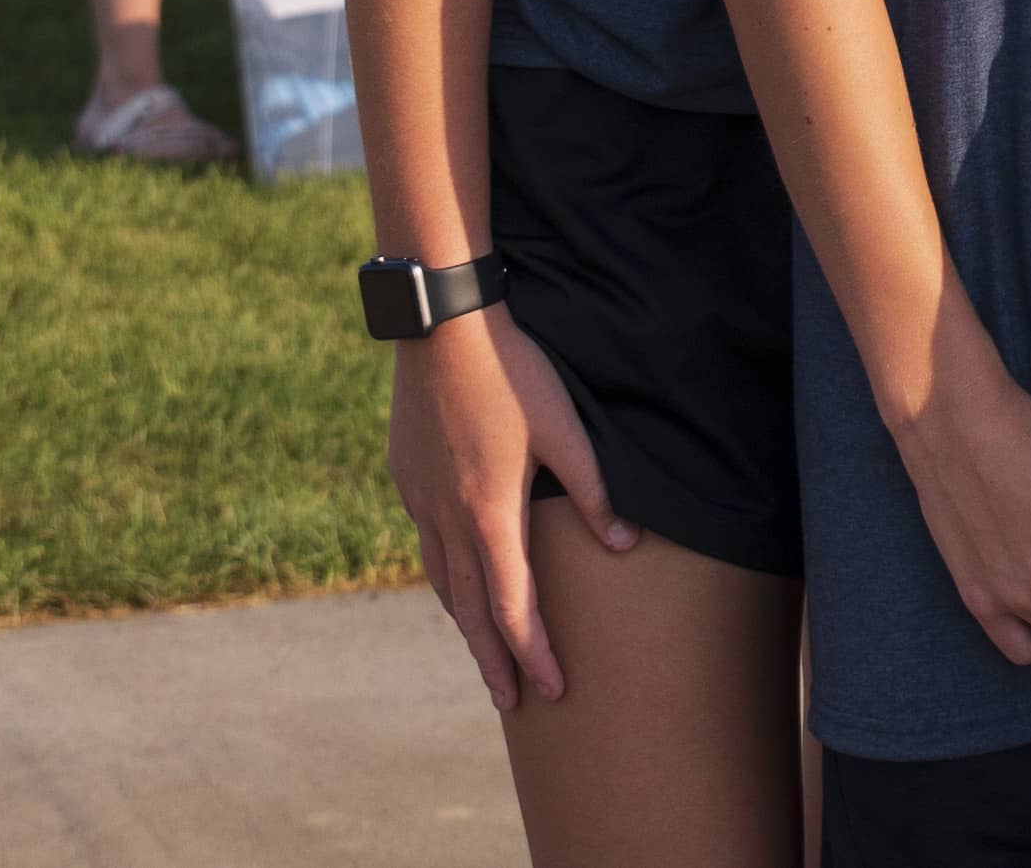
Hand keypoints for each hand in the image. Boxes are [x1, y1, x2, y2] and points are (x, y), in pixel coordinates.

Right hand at [390, 310, 629, 716]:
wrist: (441, 329)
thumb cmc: (513, 373)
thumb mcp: (564, 429)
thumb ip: (593, 490)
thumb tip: (624, 543)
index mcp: (490, 514)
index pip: (513, 607)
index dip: (534, 652)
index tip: (552, 688)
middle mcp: (448, 519)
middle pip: (471, 610)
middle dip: (494, 660)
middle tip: (510, 702)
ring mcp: (420, 500)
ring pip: (443, 581)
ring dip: (466, 623)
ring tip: (483, 652)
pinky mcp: (406, 477)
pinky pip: (427, 544)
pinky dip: (446, 576)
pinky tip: (456, 578)